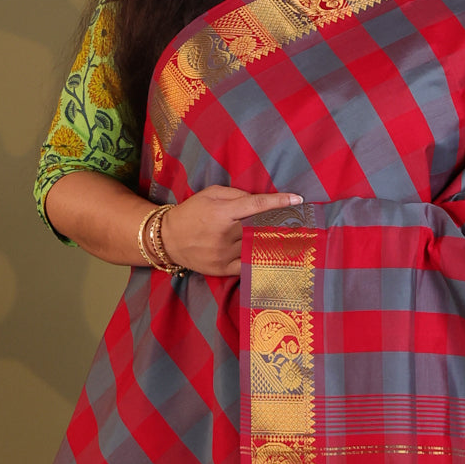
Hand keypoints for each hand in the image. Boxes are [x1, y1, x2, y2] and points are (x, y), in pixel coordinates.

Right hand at [158, 185, 303, 276]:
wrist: (167, 239)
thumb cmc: (191, 212)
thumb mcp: (210, 194)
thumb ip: (236, 195)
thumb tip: (259, 201)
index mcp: (221, 213)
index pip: (256, 206)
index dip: (279, 202)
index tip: (297, 200)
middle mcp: (224, 235)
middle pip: (260, 228)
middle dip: (279, 223)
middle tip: (297, 220)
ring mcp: (223, 255)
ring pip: (256, 247)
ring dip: (272, 241)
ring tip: (288, 237)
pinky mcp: (222, 269)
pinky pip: (248, 265)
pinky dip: (259, 259)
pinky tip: (271, 254)